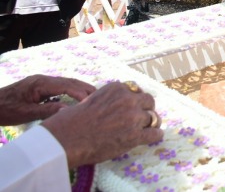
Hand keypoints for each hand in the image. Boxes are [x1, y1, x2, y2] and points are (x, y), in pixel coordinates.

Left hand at [0, 75, 94, 125]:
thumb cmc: (6, 110)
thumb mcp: (25, 113)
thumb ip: (47, 110)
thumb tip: (68, 111)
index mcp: (40, 84)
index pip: (65, 85)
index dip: (79, 92)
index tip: (91, 101)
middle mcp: (43, 80)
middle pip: (68, 81)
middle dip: (84, 87)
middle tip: (100, 96)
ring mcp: (42, 82)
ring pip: (65, 83)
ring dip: (79, 88)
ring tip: (94, 96)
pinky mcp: (40, 87)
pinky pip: (60, 87)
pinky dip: (71, 90)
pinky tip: (78, 96)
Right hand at [42, 81, 162, 168]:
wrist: (67, 139)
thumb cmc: (72, 121)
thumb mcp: (92, 99)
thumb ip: (108, 99)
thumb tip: (115, 104)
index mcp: (117, 88)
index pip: (135, 90)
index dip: (135, 99)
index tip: (134, 106)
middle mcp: (128, 99)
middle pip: (148, 101)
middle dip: (145, 109)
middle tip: (142, 117)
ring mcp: (133, 117)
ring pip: (153, 117)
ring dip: (151, 122)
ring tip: (149, 128)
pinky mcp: (135, 135)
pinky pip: (154, 133)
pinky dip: (155, 135)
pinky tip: (154, 136)